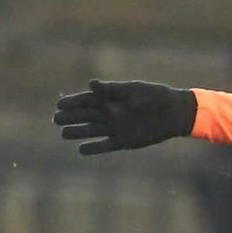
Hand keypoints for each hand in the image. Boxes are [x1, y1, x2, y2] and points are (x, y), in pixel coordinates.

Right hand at [54, 80, 198, 155]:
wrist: (176, 113)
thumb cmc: (156, 96)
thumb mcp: (135, 90)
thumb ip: (113, 89)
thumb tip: (90, 83)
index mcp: (111, 98)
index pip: (87, 100)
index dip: (73, 102)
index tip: (59, 104)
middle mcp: (110, 113)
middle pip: (85, 115)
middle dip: (70, 117)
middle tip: (55, 119)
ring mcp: (116, 128)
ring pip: (92, 130)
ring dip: (78, 132)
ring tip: (63, 133)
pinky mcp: (125, 141)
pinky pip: (106, 145)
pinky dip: (94, 148)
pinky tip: (81, 149)